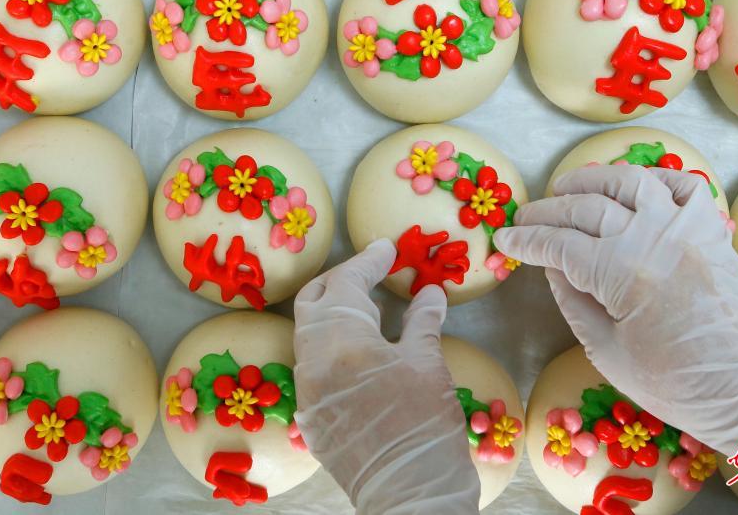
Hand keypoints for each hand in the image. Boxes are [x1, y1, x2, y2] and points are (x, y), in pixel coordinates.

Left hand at [293, 240, 478, 513]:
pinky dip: (331, 347)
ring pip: (308, 334)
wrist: (409, 495)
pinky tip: (358, 351)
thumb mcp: (429, 365)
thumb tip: (429, 292)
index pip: (347, 284)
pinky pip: (312, 366)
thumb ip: (422, 321)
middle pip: (313, 302)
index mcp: (341, 341)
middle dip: (339, 281)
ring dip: (333, 313)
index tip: (386, 247)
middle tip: (369, 270)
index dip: (368, 261)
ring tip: (367, 307)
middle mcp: (313, 361)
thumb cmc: (424, 427)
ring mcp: (308, 391)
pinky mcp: (312, 416)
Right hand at [493, 165, 737, 499]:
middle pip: (586, 207)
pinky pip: (683, 185)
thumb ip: (572, 300)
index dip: (526, 241)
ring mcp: (685, 227)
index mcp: (620, 271)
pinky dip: (657, 179)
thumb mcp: (604, 350)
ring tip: (568, 187)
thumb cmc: (671, 382)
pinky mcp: (710, 229)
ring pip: (631, 180)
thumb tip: (551, 264)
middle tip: (526, 218)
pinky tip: (635, 188)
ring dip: (593, 179)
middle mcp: (651, 236)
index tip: (505, 240)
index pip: (558, 244)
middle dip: (548, 211)